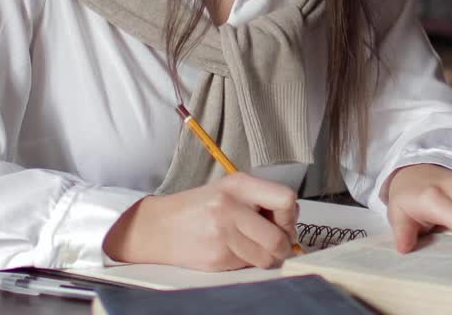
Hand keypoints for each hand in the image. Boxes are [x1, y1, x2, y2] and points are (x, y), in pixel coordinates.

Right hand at [103, 172, 299, 270]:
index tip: (284, 222)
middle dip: (283, 245)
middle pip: (278, 237)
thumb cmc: (198, 207)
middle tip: (276, 243)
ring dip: (266, 257)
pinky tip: (233, 250)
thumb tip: (292, 219)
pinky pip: (248, 266)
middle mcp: (231, 207)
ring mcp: (223, 235)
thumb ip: (261, 199)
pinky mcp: (217, 258)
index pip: (285, 199)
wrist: (158, 227)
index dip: (290, 216)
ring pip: (266, 257)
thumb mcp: (229, 189)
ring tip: (252, 246)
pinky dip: (247, 262)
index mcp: (238, 185)